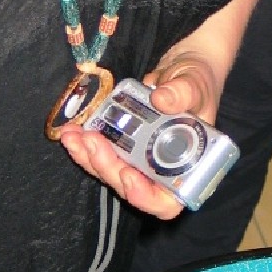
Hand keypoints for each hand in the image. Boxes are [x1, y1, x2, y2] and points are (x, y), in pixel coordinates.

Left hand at [58, 54, 220, 220]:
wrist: (181, 69)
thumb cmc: (198, 80)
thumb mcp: (195, 84)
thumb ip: (183, 92)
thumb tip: (162, 99)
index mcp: (188, 167)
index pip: (167, 202)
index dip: (146, 196)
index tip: (130, 175)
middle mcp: (162, 171)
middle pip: (130, 187)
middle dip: (107, 168)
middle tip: (92, 141)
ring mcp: (140, 161)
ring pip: (111, 173)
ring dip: (89, 158)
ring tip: (73, 137)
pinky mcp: (124, 147)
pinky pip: (102, 153)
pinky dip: (85, 145)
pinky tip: (73, 132)